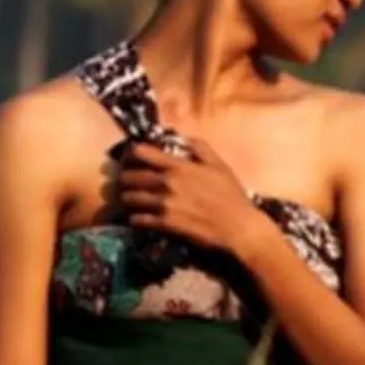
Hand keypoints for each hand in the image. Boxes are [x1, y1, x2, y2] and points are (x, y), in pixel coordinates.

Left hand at [112, 136, 268, 256]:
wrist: (238, 227)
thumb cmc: (231, 196)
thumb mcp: (220, 166)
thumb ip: (201, 148)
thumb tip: (184, 137)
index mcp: (179, 167)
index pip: (143, 153)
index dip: (133, 153)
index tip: (131, 156)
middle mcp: (167, 183)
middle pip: (131, 176)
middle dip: (126, 178)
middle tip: (126, 181)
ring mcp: (164, 205)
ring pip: (131, 198)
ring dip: (127, 199)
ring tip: (129, 200)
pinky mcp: (165, 224)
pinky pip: (139, 220)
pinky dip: (135, 218)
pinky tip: (138, 218)